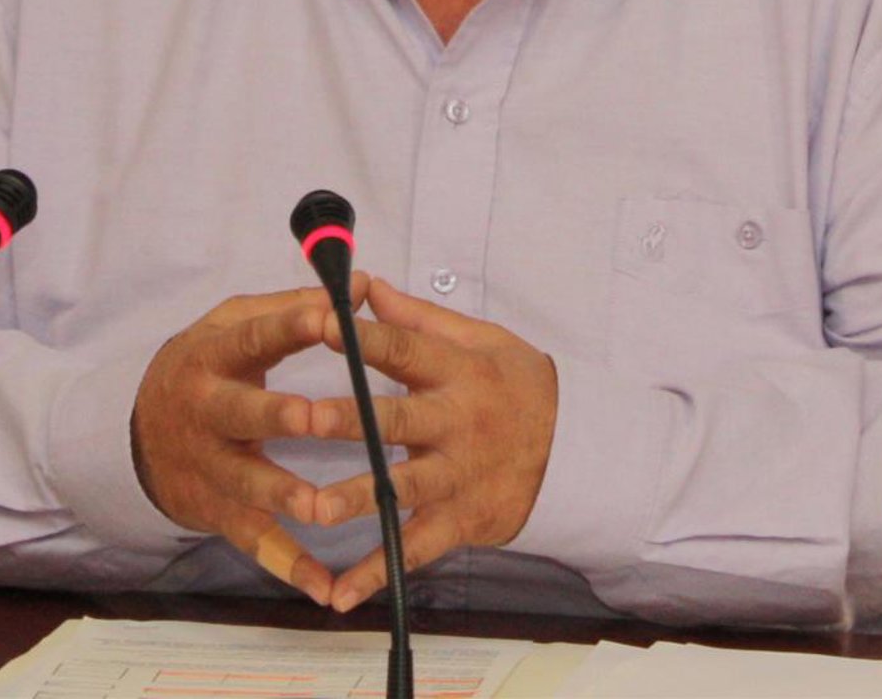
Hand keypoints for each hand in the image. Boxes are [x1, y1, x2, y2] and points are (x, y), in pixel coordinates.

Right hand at [131, 284, 363, 603]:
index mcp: (213, 356)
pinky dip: (288, 567)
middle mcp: (207, 412)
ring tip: (318, 508)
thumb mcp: (233, 324)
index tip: (329, 314)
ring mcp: (211, 467)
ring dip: (282, 496)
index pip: (254, 337)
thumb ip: (294, 306)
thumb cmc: (207, 366)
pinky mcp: (219, 512)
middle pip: (242, 414)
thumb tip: (359, 283)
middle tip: (312, 416)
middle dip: (275, 416)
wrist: (137, 430)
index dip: (290, 326)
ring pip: (247, 484)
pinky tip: (324, 587)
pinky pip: (255, 542)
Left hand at [306, 276, 558, 610]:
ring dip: (357, 499)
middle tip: (306, 417)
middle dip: (350, 421)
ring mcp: (457, 477)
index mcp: (456, 371)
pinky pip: (414, 551)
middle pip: (397, 421)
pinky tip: (339, 594)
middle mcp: (455, 424)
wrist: (575, 448)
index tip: (323, 324)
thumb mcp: (479, 339)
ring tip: (314, 509)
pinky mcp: (459, 522)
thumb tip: (368, 287)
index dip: (364, 338)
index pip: (404, 349)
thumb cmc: (516, 383)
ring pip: (402, 490)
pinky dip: (377, 574)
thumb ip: (418, 318)